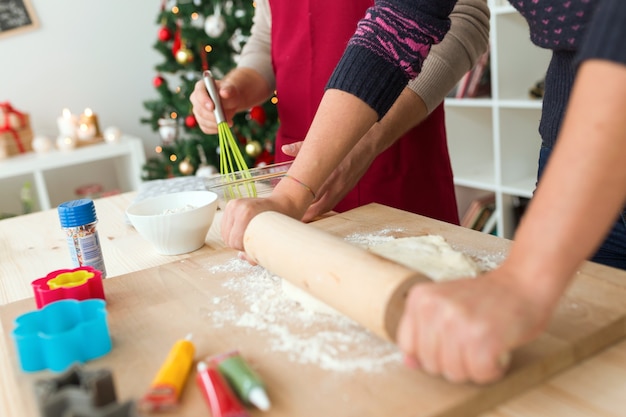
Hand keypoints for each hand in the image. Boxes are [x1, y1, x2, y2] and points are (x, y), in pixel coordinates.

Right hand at [190, 78, 241, 133]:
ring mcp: (197, 111)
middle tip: (224, 119)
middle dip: (212, 116)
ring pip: (202, 120)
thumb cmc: (228, 92)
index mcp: (201, 87)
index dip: (204, 101)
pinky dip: (214, 129)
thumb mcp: (231, 89)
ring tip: (229, 122)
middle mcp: (196, 99)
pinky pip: (205, 128)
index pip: (199, 94)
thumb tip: (224, 93)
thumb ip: (228, 90)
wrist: (230, 101)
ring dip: (215, 124)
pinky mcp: (201, 121)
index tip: (212, 107)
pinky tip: (223, 127)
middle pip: (199, 110)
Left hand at [282, 141, 375, 221]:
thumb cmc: (345, 143)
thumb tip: (285, 148)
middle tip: (293, 216)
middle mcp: (338, 184)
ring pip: (327, 206)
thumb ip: (303, 147)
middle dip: (306, 213)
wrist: (369, 144)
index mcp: (331, 173)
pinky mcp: (348, 188)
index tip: (290, 207)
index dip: (301, 203)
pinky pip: (334, 202)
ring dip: (315, 213)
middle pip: (319, 206)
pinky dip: (324, 207)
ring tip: (302, 217)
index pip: (313, 194)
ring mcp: (344, 188)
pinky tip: (316, 208)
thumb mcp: (324, 144)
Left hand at [396, 267, 552, 383]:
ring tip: (485, 345)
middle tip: (472, 343)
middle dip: (453, 362)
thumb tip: (409, 363)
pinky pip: (479, 374)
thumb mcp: (444, 305)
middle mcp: (435, 307)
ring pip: (454, 373)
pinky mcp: (483, 337)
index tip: (448, 344)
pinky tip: (497, 352)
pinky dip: (492, 370)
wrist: (523, 282)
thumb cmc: (485, 298)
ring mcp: (457, 322)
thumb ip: (423, 331)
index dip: (430, 353)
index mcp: (420, 298)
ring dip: (474, 367)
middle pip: (430, 364)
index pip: (407, 346)